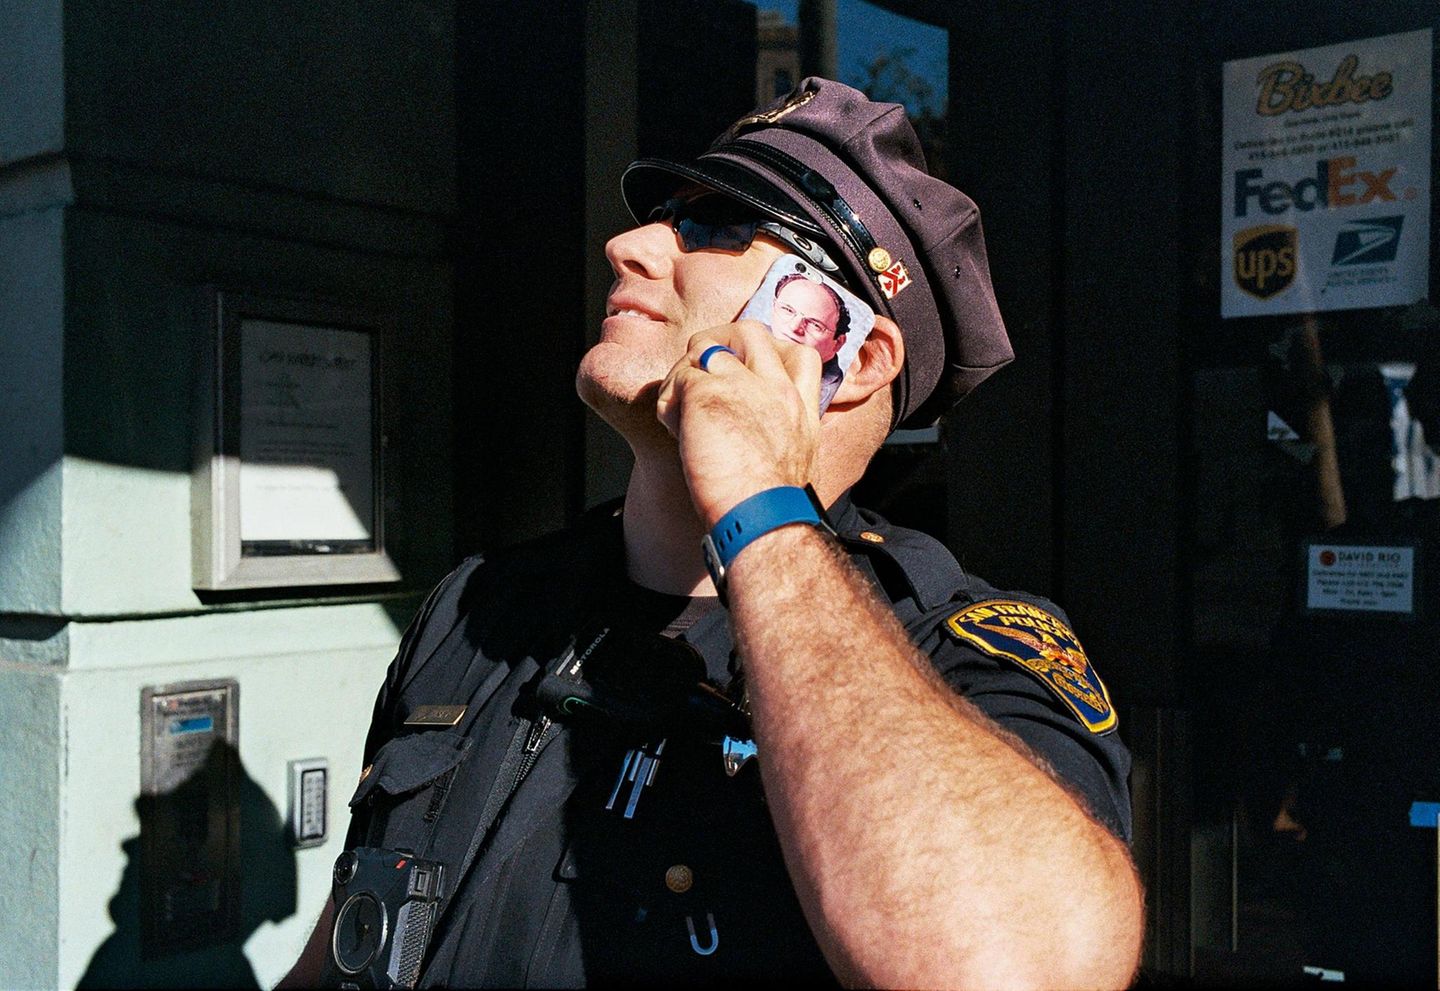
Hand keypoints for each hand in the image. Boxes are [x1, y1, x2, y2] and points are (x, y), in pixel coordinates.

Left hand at [655, 321, 822, 526]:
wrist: (764, 519)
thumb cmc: (774, 508)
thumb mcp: (799, 462)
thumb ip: (783, 435)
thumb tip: (759, 437)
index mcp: (801, 408)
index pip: (801, 355)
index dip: (771, 352)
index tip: (749, 368)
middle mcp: (776, 388)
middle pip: (751, 331)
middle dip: (721, 339)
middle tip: (701, 366)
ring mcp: (742, 385)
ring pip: (705, 347)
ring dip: (686, 373)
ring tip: (681, 407)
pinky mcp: (707, 394)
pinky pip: (679, 379)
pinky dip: (669, 402)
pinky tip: (674, 429)